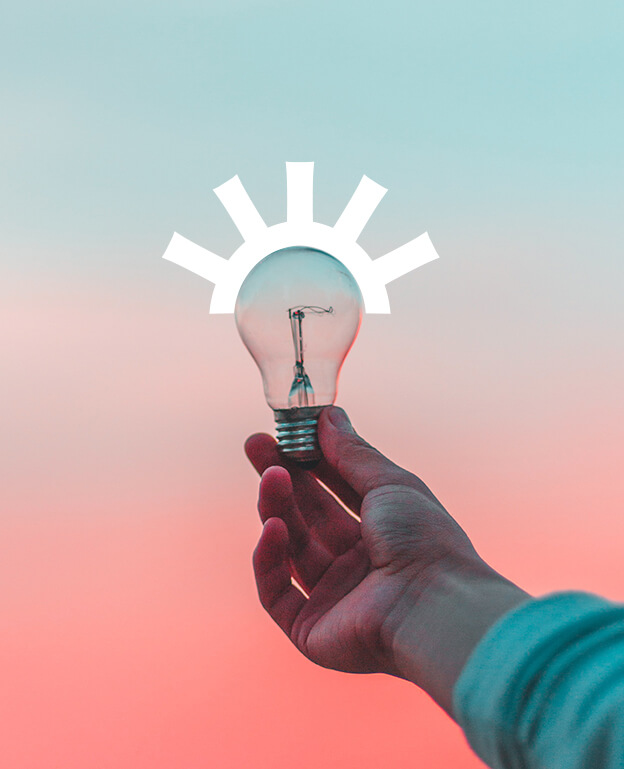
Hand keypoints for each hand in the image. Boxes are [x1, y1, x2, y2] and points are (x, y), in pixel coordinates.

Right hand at [245, 406, 486, 678]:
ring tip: (271, 477)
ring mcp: (334, 597)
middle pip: (307, 515)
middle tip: (255, 445)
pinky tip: (272, 528)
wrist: (434, 606)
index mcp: (382, 531)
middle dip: (281, 478)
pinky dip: (269, 560)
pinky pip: (276, 592)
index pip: (335, 490)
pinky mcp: (311, 630)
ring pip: (291, 548)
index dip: (308, 461)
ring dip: (276, 509)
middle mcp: (357, 564)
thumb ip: (353, 453)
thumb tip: (329, 415)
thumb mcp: (390, 484)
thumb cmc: (424, 540)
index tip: (284, 432)